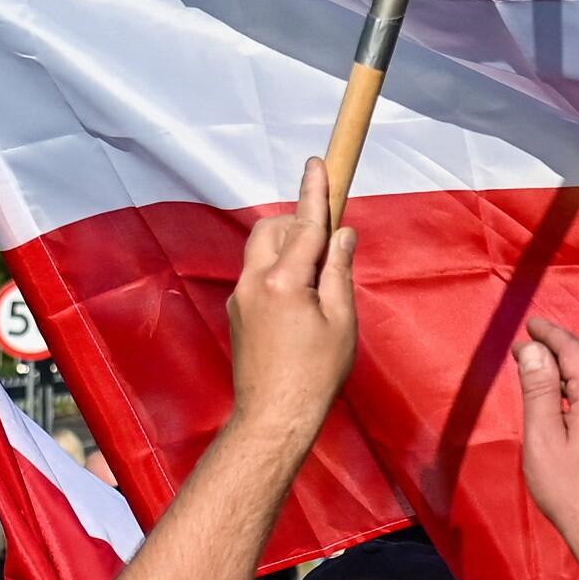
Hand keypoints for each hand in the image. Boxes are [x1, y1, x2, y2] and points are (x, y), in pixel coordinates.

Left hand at [228, 157, 362, 442]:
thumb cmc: (316, 373)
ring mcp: (240, 297)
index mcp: (283, 281)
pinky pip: (257, 275)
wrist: (273, 417)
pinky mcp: (237, 313)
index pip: (304, 224)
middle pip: (272, 229)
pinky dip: (278, 270)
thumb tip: (341, 234)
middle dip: (297, 223)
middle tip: (326, 242)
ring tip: (316, 277)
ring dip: (287, 247)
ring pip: (261, 251)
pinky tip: (299, 301)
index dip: (314, 191)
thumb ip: (338, 271)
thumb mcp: (341, 320)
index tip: (316, 162)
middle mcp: (253, 282)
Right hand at [515, 316, 578, 550]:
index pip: (574, 350)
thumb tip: (532, 350)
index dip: (550, 335)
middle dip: (563, 348)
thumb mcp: (544, 438)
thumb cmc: (572, 491)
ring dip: (577, 367)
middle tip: (533, 345)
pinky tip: (575, 400)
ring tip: (549, 367)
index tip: (529, 325)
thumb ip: (539, 389)